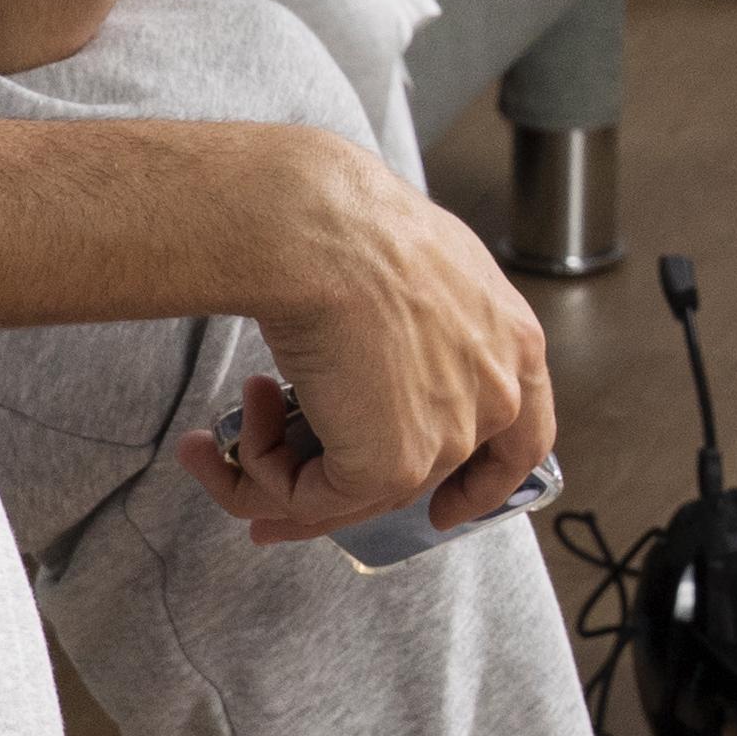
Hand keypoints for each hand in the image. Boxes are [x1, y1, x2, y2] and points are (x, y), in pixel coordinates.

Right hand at [177, 130, 555, 550]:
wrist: (317, 228)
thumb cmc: (352, 224)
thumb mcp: (415, 270)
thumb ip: (418, 327)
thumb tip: (372, 357)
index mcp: (514, 342)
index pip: (519, 441)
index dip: (480, 486)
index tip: (444, 511)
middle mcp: (493, 396)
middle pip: (419, 477)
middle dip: (337, 492)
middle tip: (275, 491)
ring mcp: (446, 438)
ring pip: (356, 495)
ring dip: (274, 477)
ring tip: (217, 446)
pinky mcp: (388, 465)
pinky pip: (312, 499)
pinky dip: (260, 475)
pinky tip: (230, 435)